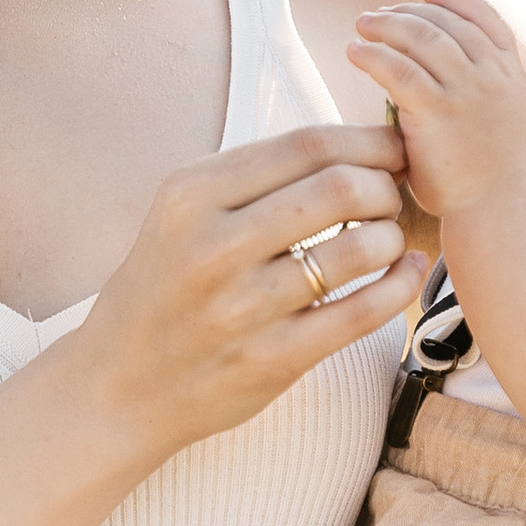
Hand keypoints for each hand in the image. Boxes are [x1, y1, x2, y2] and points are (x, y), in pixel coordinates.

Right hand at [73, 124, 418, 459]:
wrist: (119, 385)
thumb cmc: (165, 288)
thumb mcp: (182, 215)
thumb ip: (254, 178)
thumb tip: (354, 144)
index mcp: (192, 195)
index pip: (307, 145)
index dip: (368, 140)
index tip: (394, 147)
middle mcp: (213, 246)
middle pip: (341, 188)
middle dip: (386, 186)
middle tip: (393, 197)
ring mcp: (243, 307)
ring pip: (359, 248)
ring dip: (393, 236)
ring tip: (390, 238)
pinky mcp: (272, 359)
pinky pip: (362, 312)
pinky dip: (400, 286)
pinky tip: (406, 273)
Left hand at [349, 0, 525, 219]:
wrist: (500, 210)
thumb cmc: (493, 177)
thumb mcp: (506, 122)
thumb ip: (486, 91)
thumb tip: (451, 69)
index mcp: (512, 75)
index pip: (486, 18)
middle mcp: (493, 76)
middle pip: (447, 23)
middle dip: (410, 10)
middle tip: (380, 13)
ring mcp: (467, 91)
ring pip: (422, 38)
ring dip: (388, 24)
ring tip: (362, 24)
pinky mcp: (437, 111)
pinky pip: (399, 69)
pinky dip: (374, 55)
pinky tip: (354, 51)